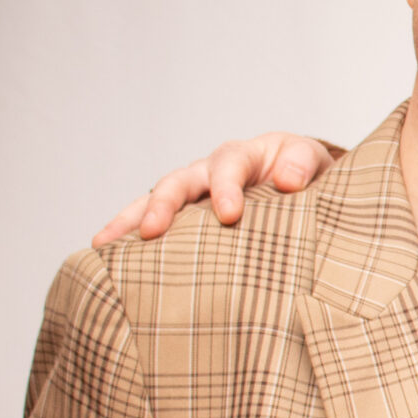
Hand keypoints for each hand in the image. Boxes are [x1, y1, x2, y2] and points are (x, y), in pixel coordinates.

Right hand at [91, 132, 334, 245]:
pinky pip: (153, 226)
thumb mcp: (314, 162)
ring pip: (154, 202)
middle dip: (163, 204)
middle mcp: (210, 173)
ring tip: (103, 244)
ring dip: (130, 221)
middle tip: (151, 230)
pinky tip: (106, 259)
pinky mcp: (186, 222)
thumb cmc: (306, 175)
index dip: (226, 187)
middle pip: (180, 181)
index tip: (229, 214)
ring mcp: (193, 197)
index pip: (229, 165)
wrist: (304, 187)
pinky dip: (130, 239)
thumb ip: (303, 164)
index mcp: (244, 157)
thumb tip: (288, 181)